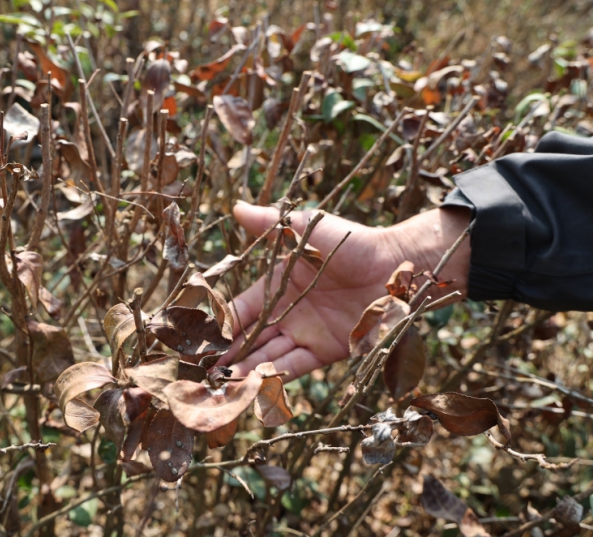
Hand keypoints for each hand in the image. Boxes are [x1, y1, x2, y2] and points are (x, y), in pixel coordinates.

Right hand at [216, 203, 471, 380]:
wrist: (395, 266)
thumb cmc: (350, 242)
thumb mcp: (306, 228)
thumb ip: (270, 223)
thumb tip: (236, 207)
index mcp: (277, 286)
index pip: (241, 310)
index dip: (220, 324)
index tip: (197, 339)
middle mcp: (286, 313)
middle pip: (250, 338)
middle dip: (226, 354)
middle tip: (201, 372)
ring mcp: (304, 334)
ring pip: (267, 356)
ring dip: (244, 370)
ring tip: (221, 384)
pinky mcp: (324, 351)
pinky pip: (294, 366)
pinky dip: (273, 376)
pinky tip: (251, 385)